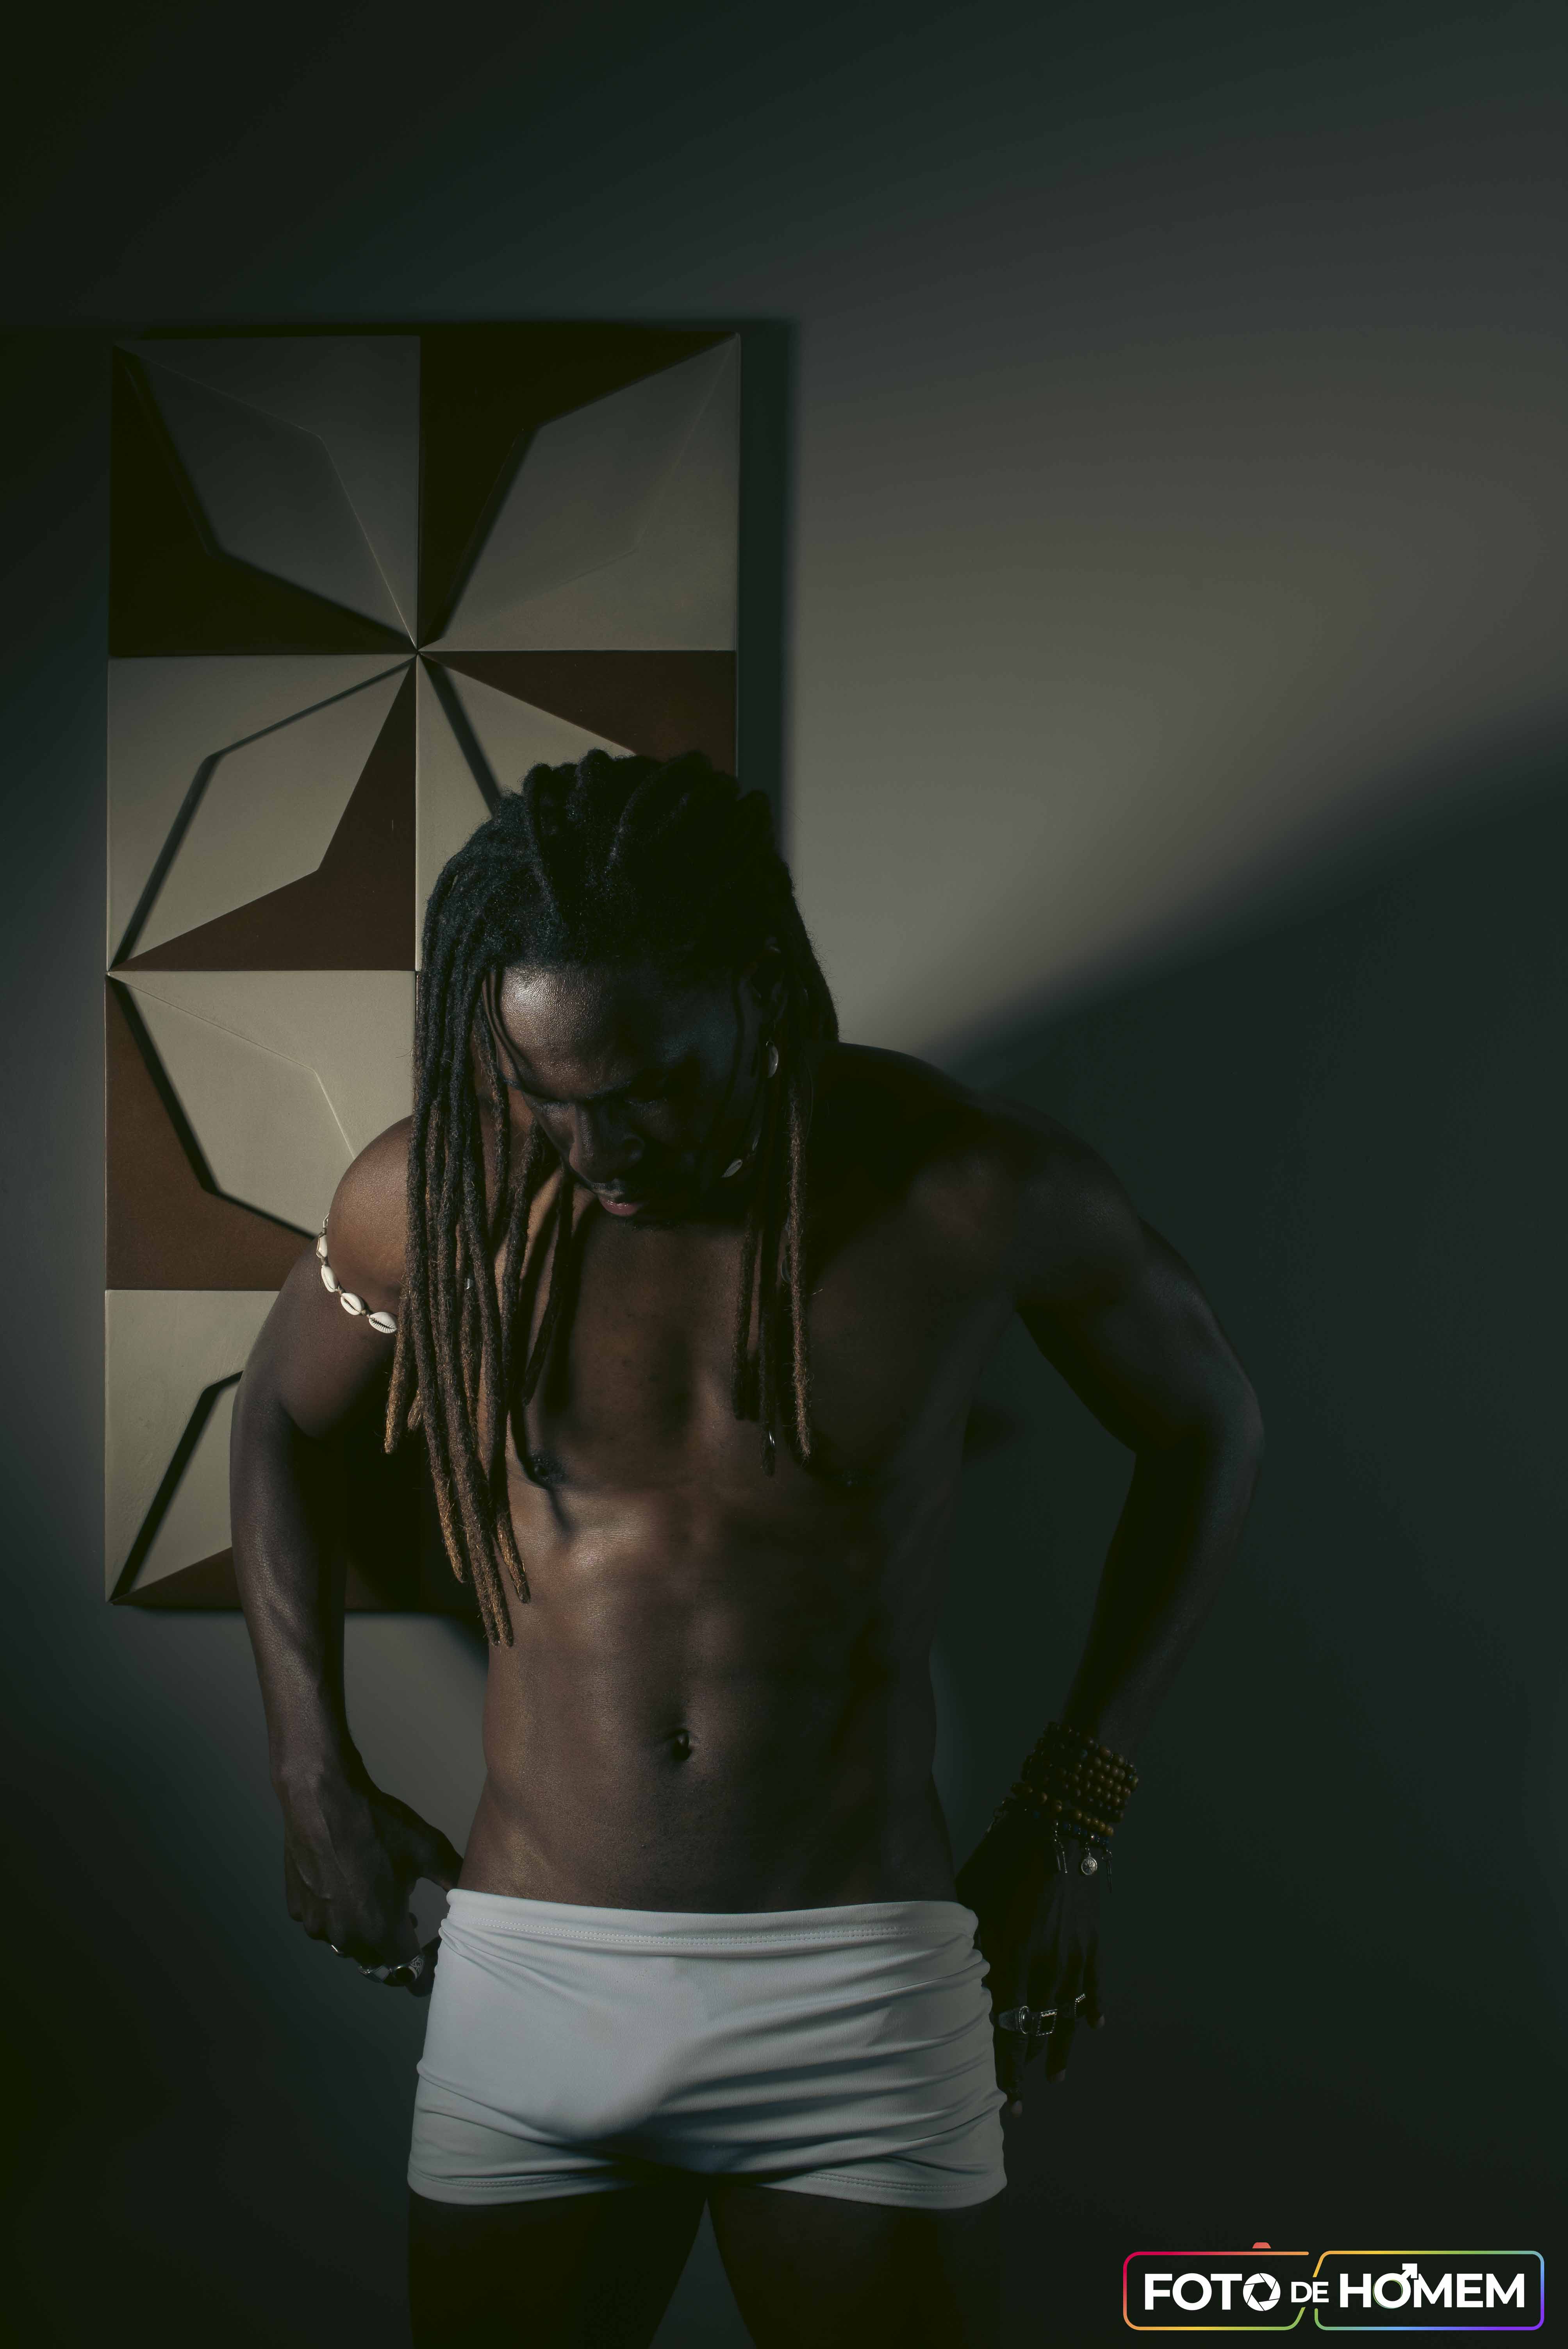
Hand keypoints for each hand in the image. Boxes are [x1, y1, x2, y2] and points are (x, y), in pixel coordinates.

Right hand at [280, 1765, 462, 1996]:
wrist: (322, 1799)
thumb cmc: (377, 1825)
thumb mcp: (427, 1850)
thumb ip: (455, 1879)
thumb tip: (480, 1897)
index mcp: (381, 1929)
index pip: (408, 1974)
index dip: (423, 1968)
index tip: (429, 1954)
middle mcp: (346, 1937)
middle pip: (376, 1961)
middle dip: (394, 1948)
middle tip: (409, 1920)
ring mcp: (317, 1924)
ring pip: (347, 1944)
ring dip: (365, 1931)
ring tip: (378, 1898)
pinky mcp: (298, 1908)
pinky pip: (323, 1923)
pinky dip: (337, 1913)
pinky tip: (346, 1884)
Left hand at [955, 1809, 1106, 2113]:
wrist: (1058, 1827)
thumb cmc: (1000, 1860)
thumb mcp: (970, 1903)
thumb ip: (962, 1946)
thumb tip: (948, 1976)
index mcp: (1011, 1961)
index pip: (1006, 2033)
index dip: (1005, 2073)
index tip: (1005, 2105)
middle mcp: (1045, 1970)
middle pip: (1036, 2033)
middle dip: (1025, 2067)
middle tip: (1018, 2100)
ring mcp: (1073, 1958)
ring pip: (1066, 2019)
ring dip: (1059, 2048)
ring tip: (1054, 2074)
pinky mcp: (1092, 1943)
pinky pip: (1093, 1987)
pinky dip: (1092, 2009)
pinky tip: (1092, 2027)